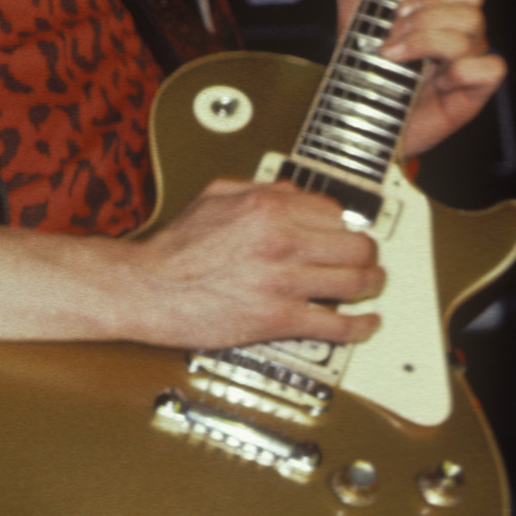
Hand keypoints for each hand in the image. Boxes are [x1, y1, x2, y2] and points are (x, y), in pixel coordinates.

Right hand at [120, 177, 383, 351]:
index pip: (335, 212)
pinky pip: (337, 324)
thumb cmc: (173, 249)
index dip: (342, 224)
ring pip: (356, 282)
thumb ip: (257, 188)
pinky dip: (359, 326)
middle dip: (365, 254)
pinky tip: (365, 323)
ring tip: (369, 287)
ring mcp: (283, 282)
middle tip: (363, 260)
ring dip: (370, 285)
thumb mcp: (212, 197)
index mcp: (267, 208)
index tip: (343, 233)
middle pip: (357, 247)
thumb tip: (293, 191)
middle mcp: (281, 241)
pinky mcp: (278, 318)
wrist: (144, 288)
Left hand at [336, 0, 503, 160]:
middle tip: (390, 36)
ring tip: (393, 57)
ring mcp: (468, 67)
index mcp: (440, 19)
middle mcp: (461, 40)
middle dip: (426, 19)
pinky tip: (433, 80)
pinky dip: (461, 70)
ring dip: (428, 41)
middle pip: (472, 10)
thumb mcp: (350, 22)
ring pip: (474, 36)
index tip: (400, 8)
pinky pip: (492, 68)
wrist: (352, 120)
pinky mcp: (472, 95)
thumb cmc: (361, 70)